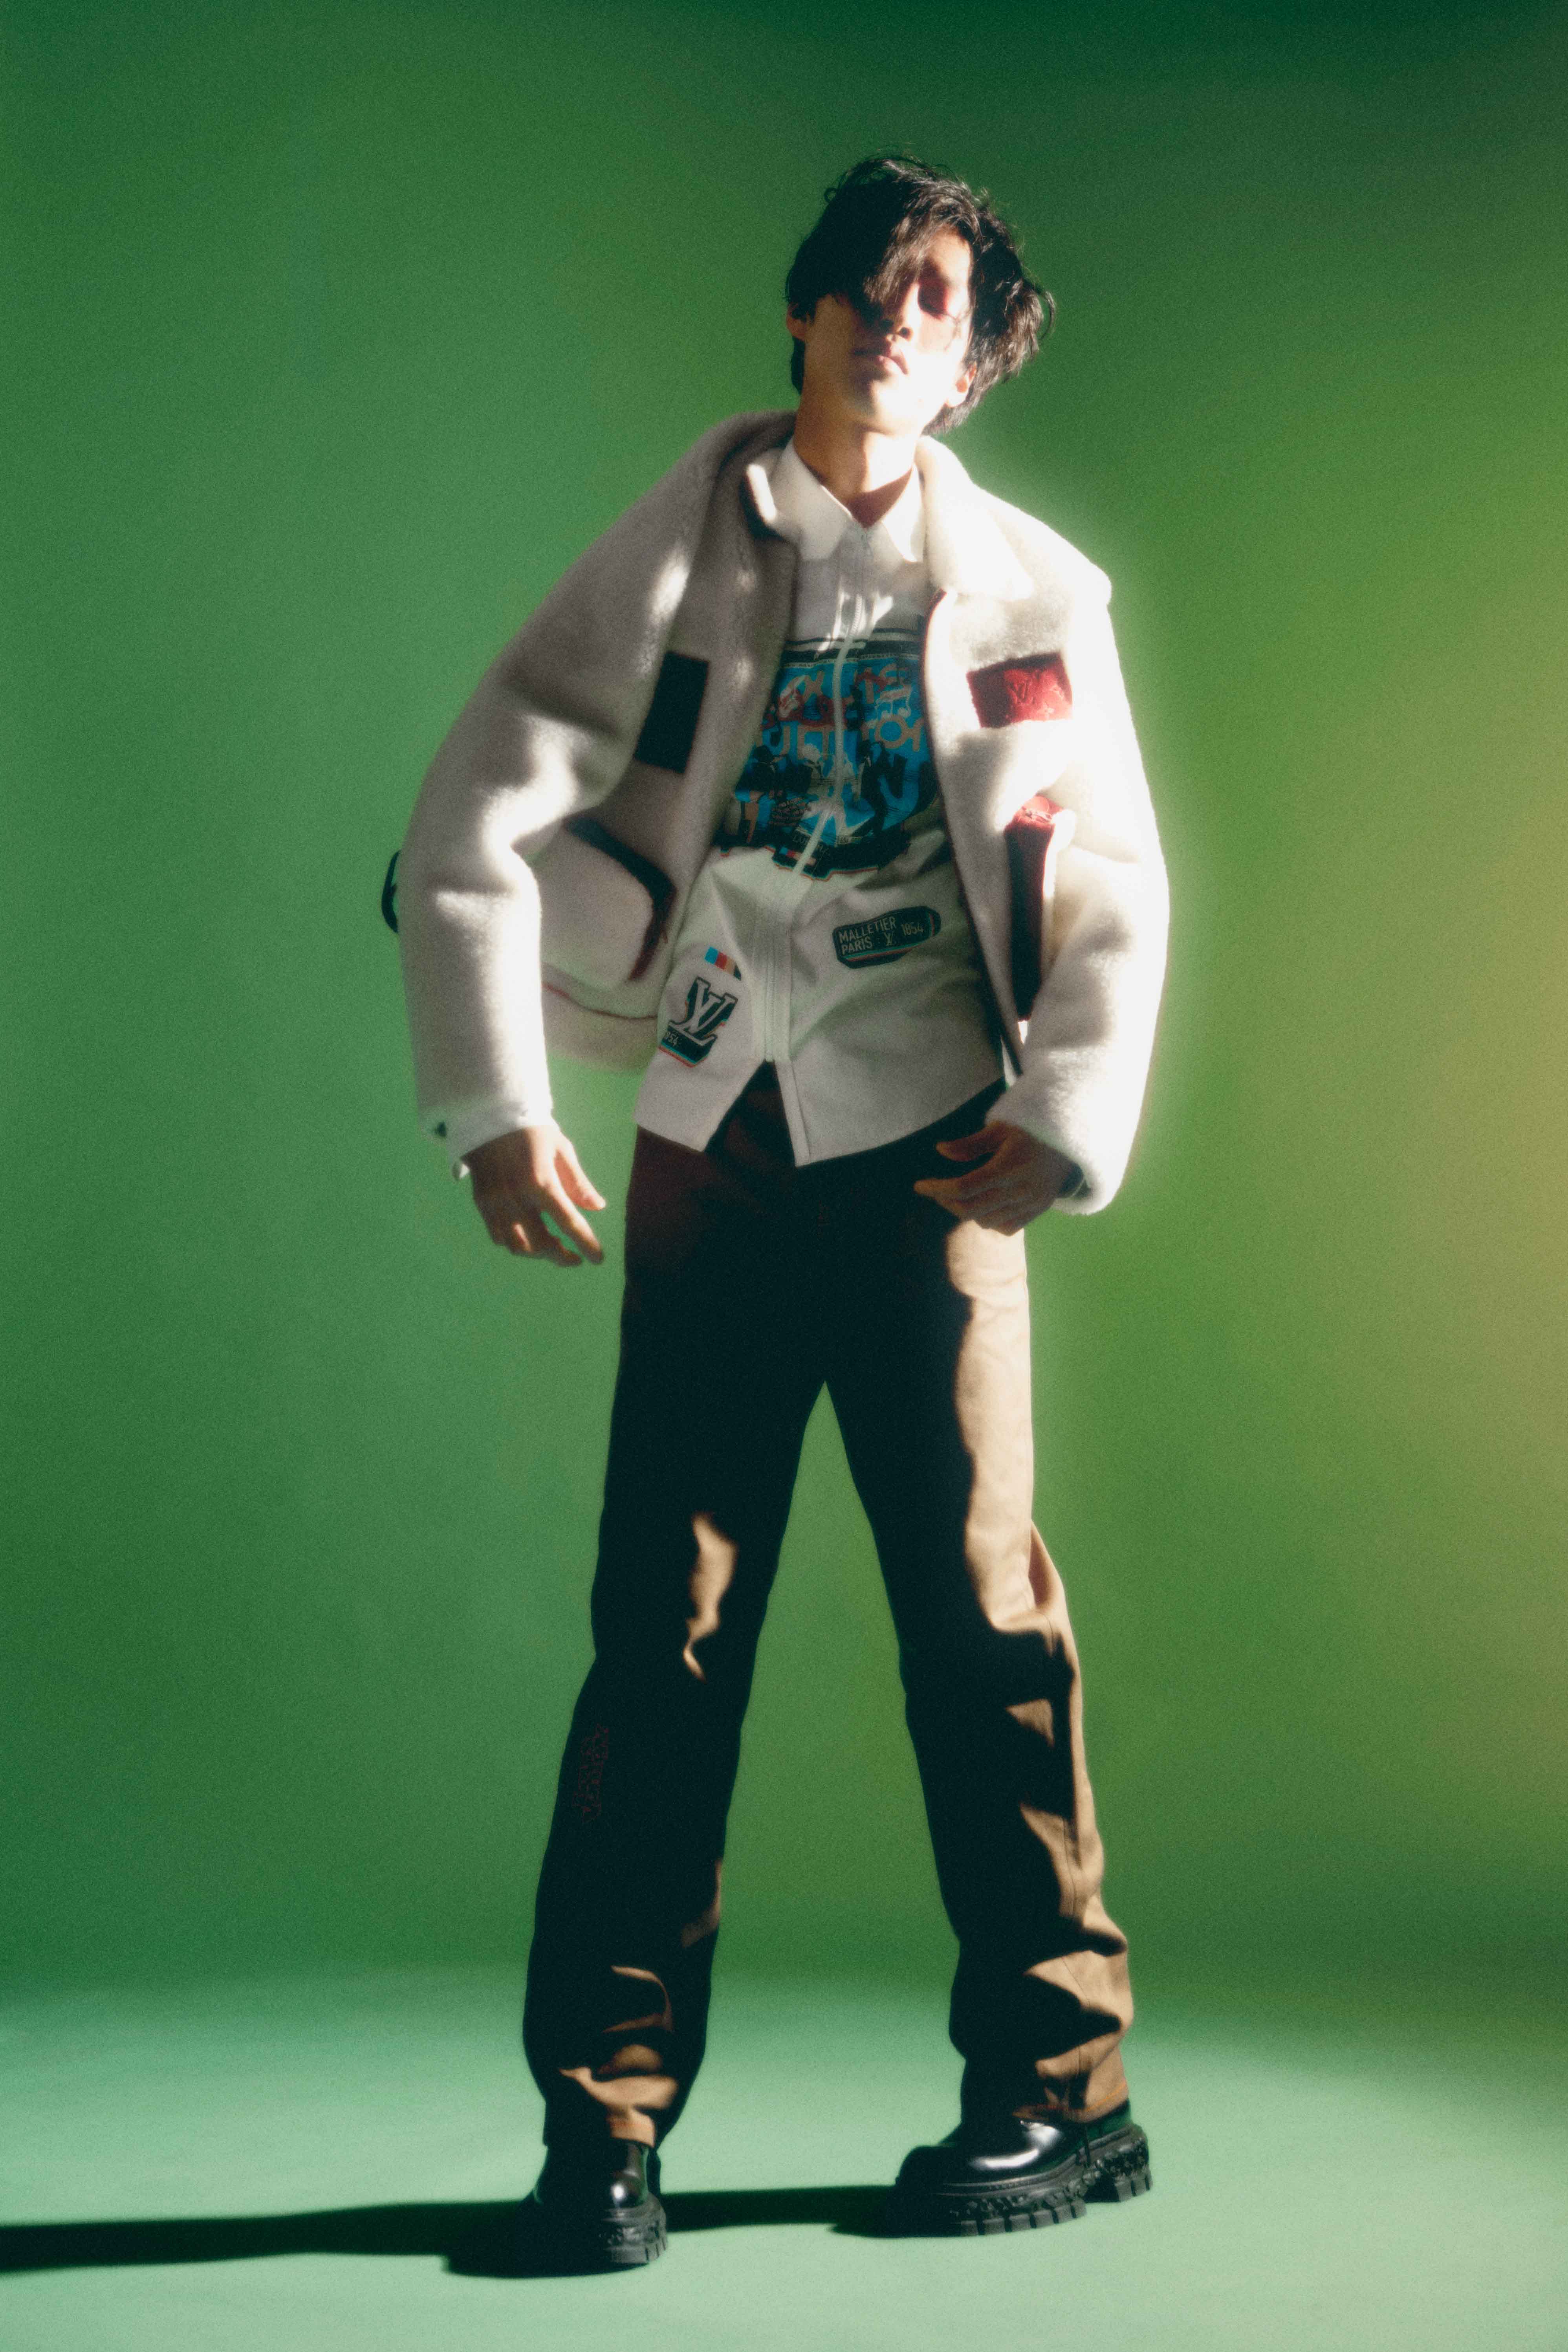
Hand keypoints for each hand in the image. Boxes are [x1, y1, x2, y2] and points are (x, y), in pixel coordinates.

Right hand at [466, 1122, 605, 1266]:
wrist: (489, 1116)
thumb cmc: (532, 1131)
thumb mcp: (561, 1150)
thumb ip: (578, 1183)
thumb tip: (598, 1207)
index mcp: (540, 1181)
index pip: (568, 1222)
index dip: (586, 1244)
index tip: (598, 1258)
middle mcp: (516, 1197)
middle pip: (541, 1243)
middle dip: (561, 1257)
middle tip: (575, 1258)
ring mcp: (495, 1203)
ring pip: (517, 1246)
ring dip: (538, 1254)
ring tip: (553, 1248)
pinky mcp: (481, 1203)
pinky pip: (498, 1237)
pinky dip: (516, 1244)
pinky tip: (529, 1239)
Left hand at [912, 1121, 1074, 1234]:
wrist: (1073, 1138)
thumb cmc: (1032, 1127)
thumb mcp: (1001, 1128)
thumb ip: (970, 1144)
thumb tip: (940, 1150)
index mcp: (1008, 1166)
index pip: (965, 1187)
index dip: (938, 1189)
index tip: (919, 1186)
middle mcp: (1020, 1189)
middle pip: (972, 1210)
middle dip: (947, 1202)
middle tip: (936, 1191)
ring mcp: (1031, 1203)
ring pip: (987, 1222)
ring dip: (967, 1212)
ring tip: (959, 1196)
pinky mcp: (1038, 1210)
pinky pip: (1007, 1227)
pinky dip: (990, 1221)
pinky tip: (983, 1206)